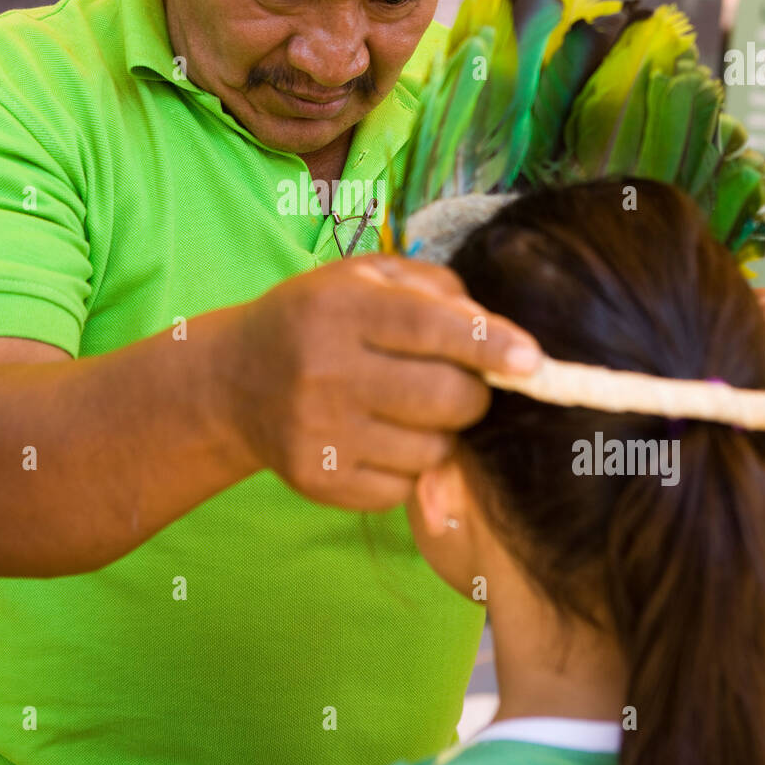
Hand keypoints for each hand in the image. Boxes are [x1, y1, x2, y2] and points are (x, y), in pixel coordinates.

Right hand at [225, 254, 541, 510]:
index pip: (428, 328)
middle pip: (444, 399)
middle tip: (459, 383)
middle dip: (472, 393)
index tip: (531, 360)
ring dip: (440, 432)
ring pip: (433, 449)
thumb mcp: (362, 277)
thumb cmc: (316, 319)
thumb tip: (500, 334)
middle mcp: (325, 371)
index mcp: (338, 310)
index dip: (487, 344)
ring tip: (406, 408)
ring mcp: (320, 433)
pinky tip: (380, 438)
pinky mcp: (319, 480)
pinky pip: (405, 486)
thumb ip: (434, 288)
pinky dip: (410, 467)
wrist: (233, 382)